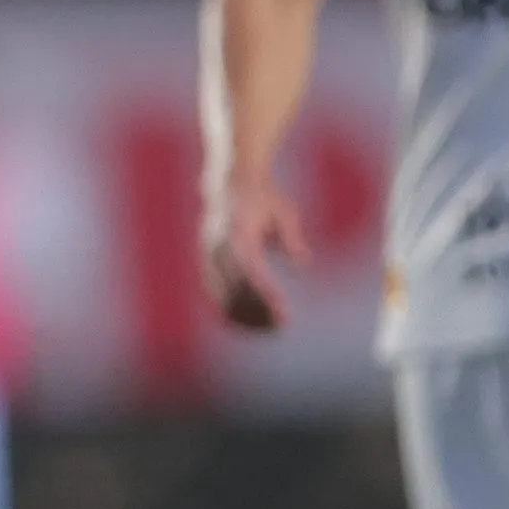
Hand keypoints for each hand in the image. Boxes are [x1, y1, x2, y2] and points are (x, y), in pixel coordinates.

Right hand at [200, 173, 306, 331]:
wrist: (230, 181)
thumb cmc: (263, 197)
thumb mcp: (284, 213)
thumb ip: (292, 239)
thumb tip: (301, 265)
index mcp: (238, 233)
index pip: (252, 273)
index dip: (267, 296)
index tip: (283, 313)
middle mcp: (218, 245)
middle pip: (236, 288)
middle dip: (258, 310)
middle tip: (281, 325)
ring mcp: (209, 254)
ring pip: (223, 293)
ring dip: (245, 312)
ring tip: (268, 327)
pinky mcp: (206, 260)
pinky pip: (215, 289)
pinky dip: (230, 306)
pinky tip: (246, 319)